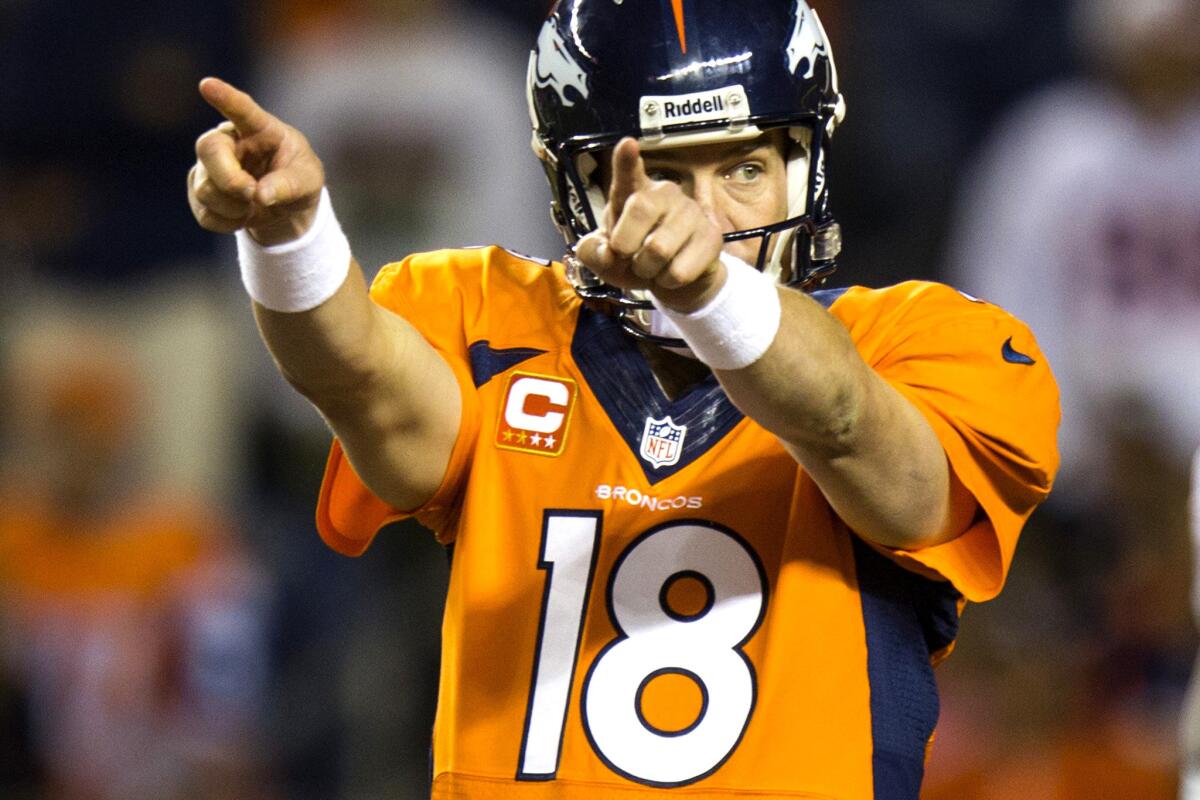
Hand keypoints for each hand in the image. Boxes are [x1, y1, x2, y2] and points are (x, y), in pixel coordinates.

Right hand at [187, 77, 324, 245]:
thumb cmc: (299, 180)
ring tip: (254, 204)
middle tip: (251, 194)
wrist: (285, 206)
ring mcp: (209, 165)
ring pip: (205, 188)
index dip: (225, 97)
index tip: (207, 85)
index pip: (241, 109)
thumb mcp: (309, 181)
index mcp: (259, 128)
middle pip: (209, 150)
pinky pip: (204, 212)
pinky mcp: (200, 190)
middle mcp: (229, 141)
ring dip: (234, 206)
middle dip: (228, 178)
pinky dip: (227, 222)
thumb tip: (261, 195)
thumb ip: (290, 185)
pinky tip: (242, 215)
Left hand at [574, 138, 725, 311]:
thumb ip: (592, 252)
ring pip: (658, 249)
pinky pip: (679, 271)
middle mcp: (665, 194)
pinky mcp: (712, 237)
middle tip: (629, 256)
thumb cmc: (634, 257)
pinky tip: (672, 272)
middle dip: (625, 246)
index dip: (627, 161)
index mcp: (634, 192)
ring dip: (647, 270)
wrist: (674, 280)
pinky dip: (667, 282)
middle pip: (640, 210)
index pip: (629, 172)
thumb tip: (607, 252)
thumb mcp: (605, 258)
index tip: (627, 145)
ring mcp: (691, 213)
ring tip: (653, 266)